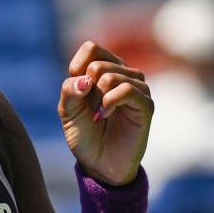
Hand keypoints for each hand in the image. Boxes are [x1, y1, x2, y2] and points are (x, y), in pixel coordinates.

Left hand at [58, 41, 152, 185]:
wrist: (99, 164)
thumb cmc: (85, 135)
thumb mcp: (68, 111)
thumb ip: (69, 90)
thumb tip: (85, 80)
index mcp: (105, 70)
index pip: (91, 48)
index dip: (77, 66)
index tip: (76, 91)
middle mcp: (124, 75)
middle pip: (98, 64)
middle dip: (86, 89)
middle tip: (90, 109)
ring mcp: (138, 89)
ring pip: (112, 76)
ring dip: (97, 98)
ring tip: (98, 116)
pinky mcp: (145, 105)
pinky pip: (127, 89)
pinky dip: (110, 101)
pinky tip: (105, 115)